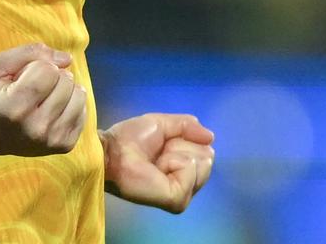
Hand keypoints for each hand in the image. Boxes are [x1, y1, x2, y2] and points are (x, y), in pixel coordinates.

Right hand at [0, 43, 86, 155]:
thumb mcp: (0, 62)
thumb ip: (32, 52)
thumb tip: (65, 58)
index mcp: (15, 108)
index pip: (47, 71)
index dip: (35, 64)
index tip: (22, 74)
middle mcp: (34, 129)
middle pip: (63, 81)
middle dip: (50, 74)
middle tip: (31, 85)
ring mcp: (49, 142)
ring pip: (77, 95)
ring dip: (63, 87)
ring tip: (42, 94)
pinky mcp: (62, 147)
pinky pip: (83, 113)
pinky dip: (73, 103)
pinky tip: (54, 105)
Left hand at [99, 113, 214, 212]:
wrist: (114, 151)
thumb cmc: (132, 138)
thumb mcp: (162, 124)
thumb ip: (187, 126)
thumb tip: (211, 136)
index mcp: (183, 167)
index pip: (206, 151)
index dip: (185, 139)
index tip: (164, 142)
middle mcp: (186, 182)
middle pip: (207, 157)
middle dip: (183, 145)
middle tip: (160, 152)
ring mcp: (183, 194)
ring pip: (202, 163)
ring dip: (177, 153)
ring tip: (157, 161)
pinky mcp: (177, 199)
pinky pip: (190, 169)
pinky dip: (174, 161)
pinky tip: (159, 168)